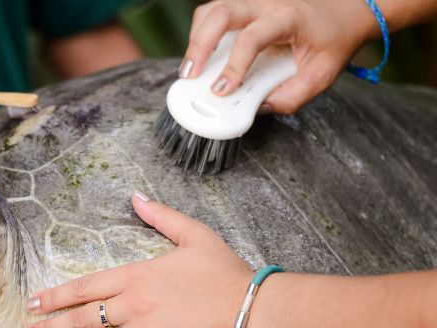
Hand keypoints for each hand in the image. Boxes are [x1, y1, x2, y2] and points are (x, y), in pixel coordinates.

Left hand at [21, 191, 253, 327]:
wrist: (254, 305)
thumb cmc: (225, 270)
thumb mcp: (194, 233)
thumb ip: (160, 216)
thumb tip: (135, 195)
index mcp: (137, 275)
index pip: (85, 286)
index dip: (56, 296)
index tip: (34, 304)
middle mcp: (134, 304)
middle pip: (82, 319)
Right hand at [179, 0, 377, 113]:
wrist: (344, 11)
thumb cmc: (333, 40)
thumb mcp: (322, 74)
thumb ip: (292, 96)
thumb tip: (259, 108)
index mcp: (288, 17)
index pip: (252, 38)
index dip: (233, 66)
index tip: (222, 90)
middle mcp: (267, 3)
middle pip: (221, 13)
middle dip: (199, 45)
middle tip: (190, 75)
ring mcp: (253, 1)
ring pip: (211, 10)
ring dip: (196, 38)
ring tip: (190, 68)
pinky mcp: (244, 6)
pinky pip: (213, 12)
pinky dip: (200, 32)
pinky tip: (200, 55)